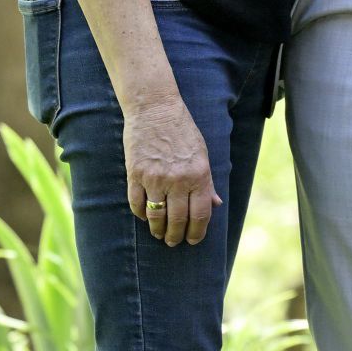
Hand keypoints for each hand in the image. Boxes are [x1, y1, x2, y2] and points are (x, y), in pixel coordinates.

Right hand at [124, 98, 219, 246]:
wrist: (155, 109)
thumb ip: (207, 182)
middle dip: (176, 236)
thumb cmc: (182, 131)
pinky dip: (141, 214)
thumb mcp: (202, 154)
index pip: (200, 215)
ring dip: (158, 230)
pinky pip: (137, 204)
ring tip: (159, 235)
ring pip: (156, 216)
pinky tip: (145, 217)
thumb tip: (215, 204)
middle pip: (178, 220)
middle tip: (173, 242)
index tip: (193, 241)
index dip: (197, 233)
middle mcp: (179, 180)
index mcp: (199, 175)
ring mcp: (155, 178)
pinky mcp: (136, 174)